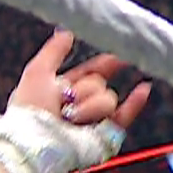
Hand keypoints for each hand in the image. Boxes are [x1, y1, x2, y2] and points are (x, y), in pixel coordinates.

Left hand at [8, 29, 150, 131]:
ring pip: (108, 99)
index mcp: (62, 92)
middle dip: (86, 89)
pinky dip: (135, 103)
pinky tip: (143, 88)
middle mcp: (78, 106)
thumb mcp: (38, 72)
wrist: (36, 142)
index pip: (89, 73)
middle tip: (68, 100)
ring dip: (91, 105)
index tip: (118, 53)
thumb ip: (53, 51)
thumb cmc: (29, 110)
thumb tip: (66, 31)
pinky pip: (125, 116)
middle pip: (99, 83)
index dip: (104, 63)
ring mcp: (91, 121)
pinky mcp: (103, 136)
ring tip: (72, 118)